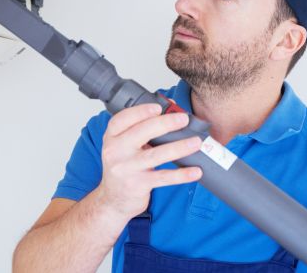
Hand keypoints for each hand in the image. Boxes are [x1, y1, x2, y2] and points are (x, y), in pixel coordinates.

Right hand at [95, 103, 202, 221]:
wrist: (113, 200)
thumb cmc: (123, 167)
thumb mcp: (124, 146)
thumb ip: (143, 128)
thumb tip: (172, 109)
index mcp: (111, 137)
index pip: (122, 119)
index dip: (140, 111)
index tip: (159, 107)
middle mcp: (115, 151)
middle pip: (141, 133)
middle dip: (165, 123)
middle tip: (183, 119)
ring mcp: (126, 169)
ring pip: (155, 155)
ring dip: (178, 147)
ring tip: (196, 142)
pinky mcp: (138, 185)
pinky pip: (163, 177)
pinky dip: (181, 174)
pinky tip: (195, 171)